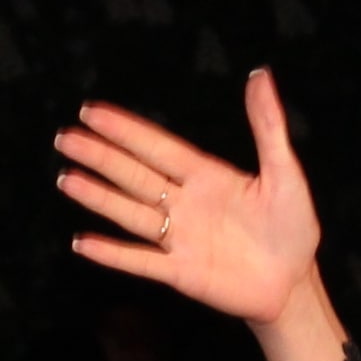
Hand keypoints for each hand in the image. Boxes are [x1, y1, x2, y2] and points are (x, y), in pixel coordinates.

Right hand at [57, 70, 322, 327]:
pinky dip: (111, 254)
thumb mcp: (285, 173)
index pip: (157, 147)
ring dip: (98, 197)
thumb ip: (267, 126)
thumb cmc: (293, 228)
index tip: (92, 111)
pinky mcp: (180, 273)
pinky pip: (140, 261)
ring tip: (66, 178)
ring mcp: (180, 239)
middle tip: (65, 138)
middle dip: (100, 156)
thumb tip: (260, 75)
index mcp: (206, 176)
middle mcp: (185, 203)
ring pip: (130, 213)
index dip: (125, 129)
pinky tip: (82, 242)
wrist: (295, 285)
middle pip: (134, 175)